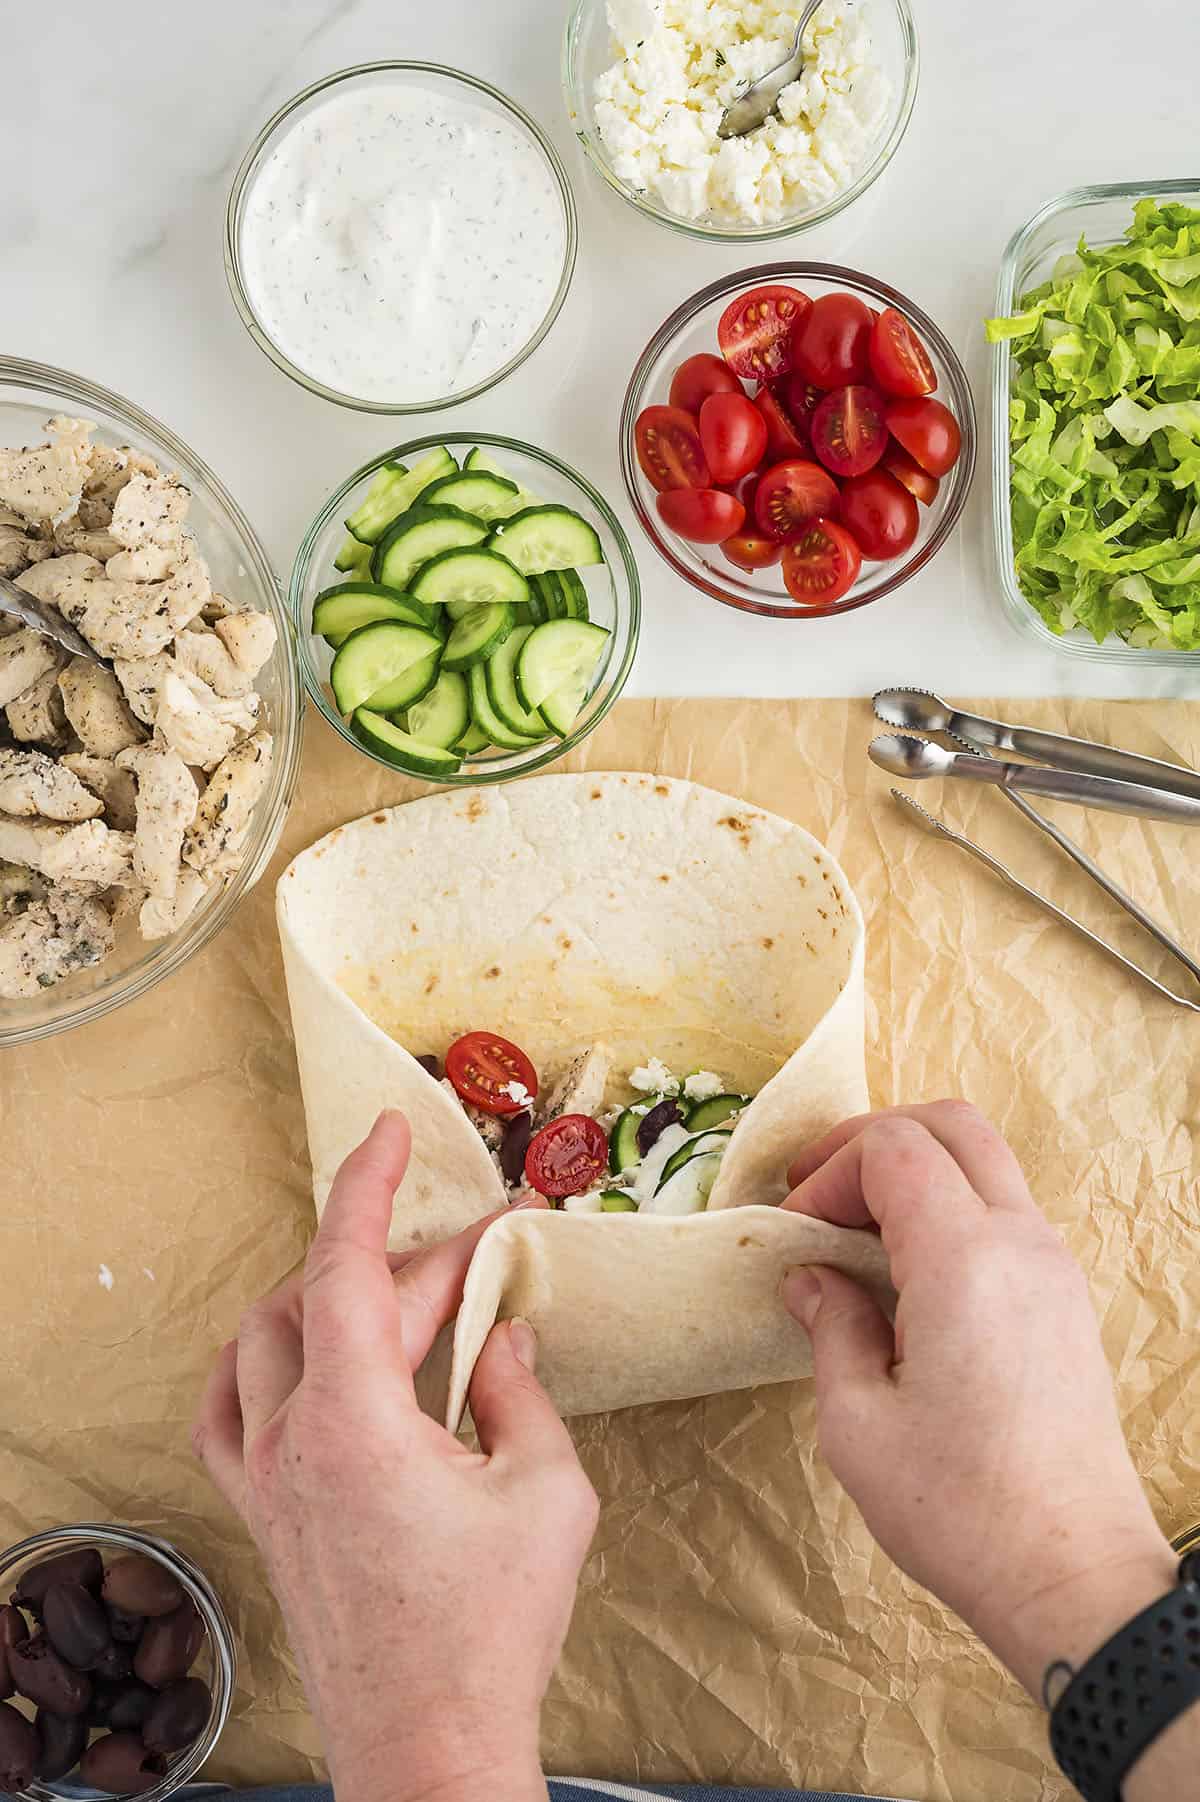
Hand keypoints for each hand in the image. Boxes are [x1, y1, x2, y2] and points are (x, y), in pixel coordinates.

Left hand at [193, 1111, 597, 1801]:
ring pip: (261, 1343)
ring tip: (396, 1294)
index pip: (348, 1267)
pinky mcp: (262, 1517)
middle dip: (409, 1264)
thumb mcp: (545, 1491)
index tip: (392, 1132)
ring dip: (326, 1298)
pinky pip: (227, 1412)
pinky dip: (257, 1363)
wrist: (430, 1744)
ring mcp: (264, 1480)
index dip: (369, 1187)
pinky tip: (291, 1357)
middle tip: (484, 1256)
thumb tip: (504, 1337)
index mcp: (352, 1420)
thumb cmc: (490, 1630)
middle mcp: (289, 1438)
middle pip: (329, 1303)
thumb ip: (519, 1392)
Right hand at [781, 1102, 1175, 1698]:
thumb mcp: (856, 1422)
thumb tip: (812, 1279)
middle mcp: (1022, 1244)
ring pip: (985, 1163)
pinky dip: (951, 1210)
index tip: (797, 1226)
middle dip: (874, 1140)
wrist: (1072, 1575)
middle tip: (820, 1193)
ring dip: (916, 1173)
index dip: (831, 1169)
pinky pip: (1006, 1212)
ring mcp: (1055, 1269)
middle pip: (952, 1125)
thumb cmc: (960, 1509)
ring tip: (857, 1236)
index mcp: (965, 1260)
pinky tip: (906, 1275)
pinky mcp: (1067, 1301)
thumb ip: (831, 1327)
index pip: (895, 1148)